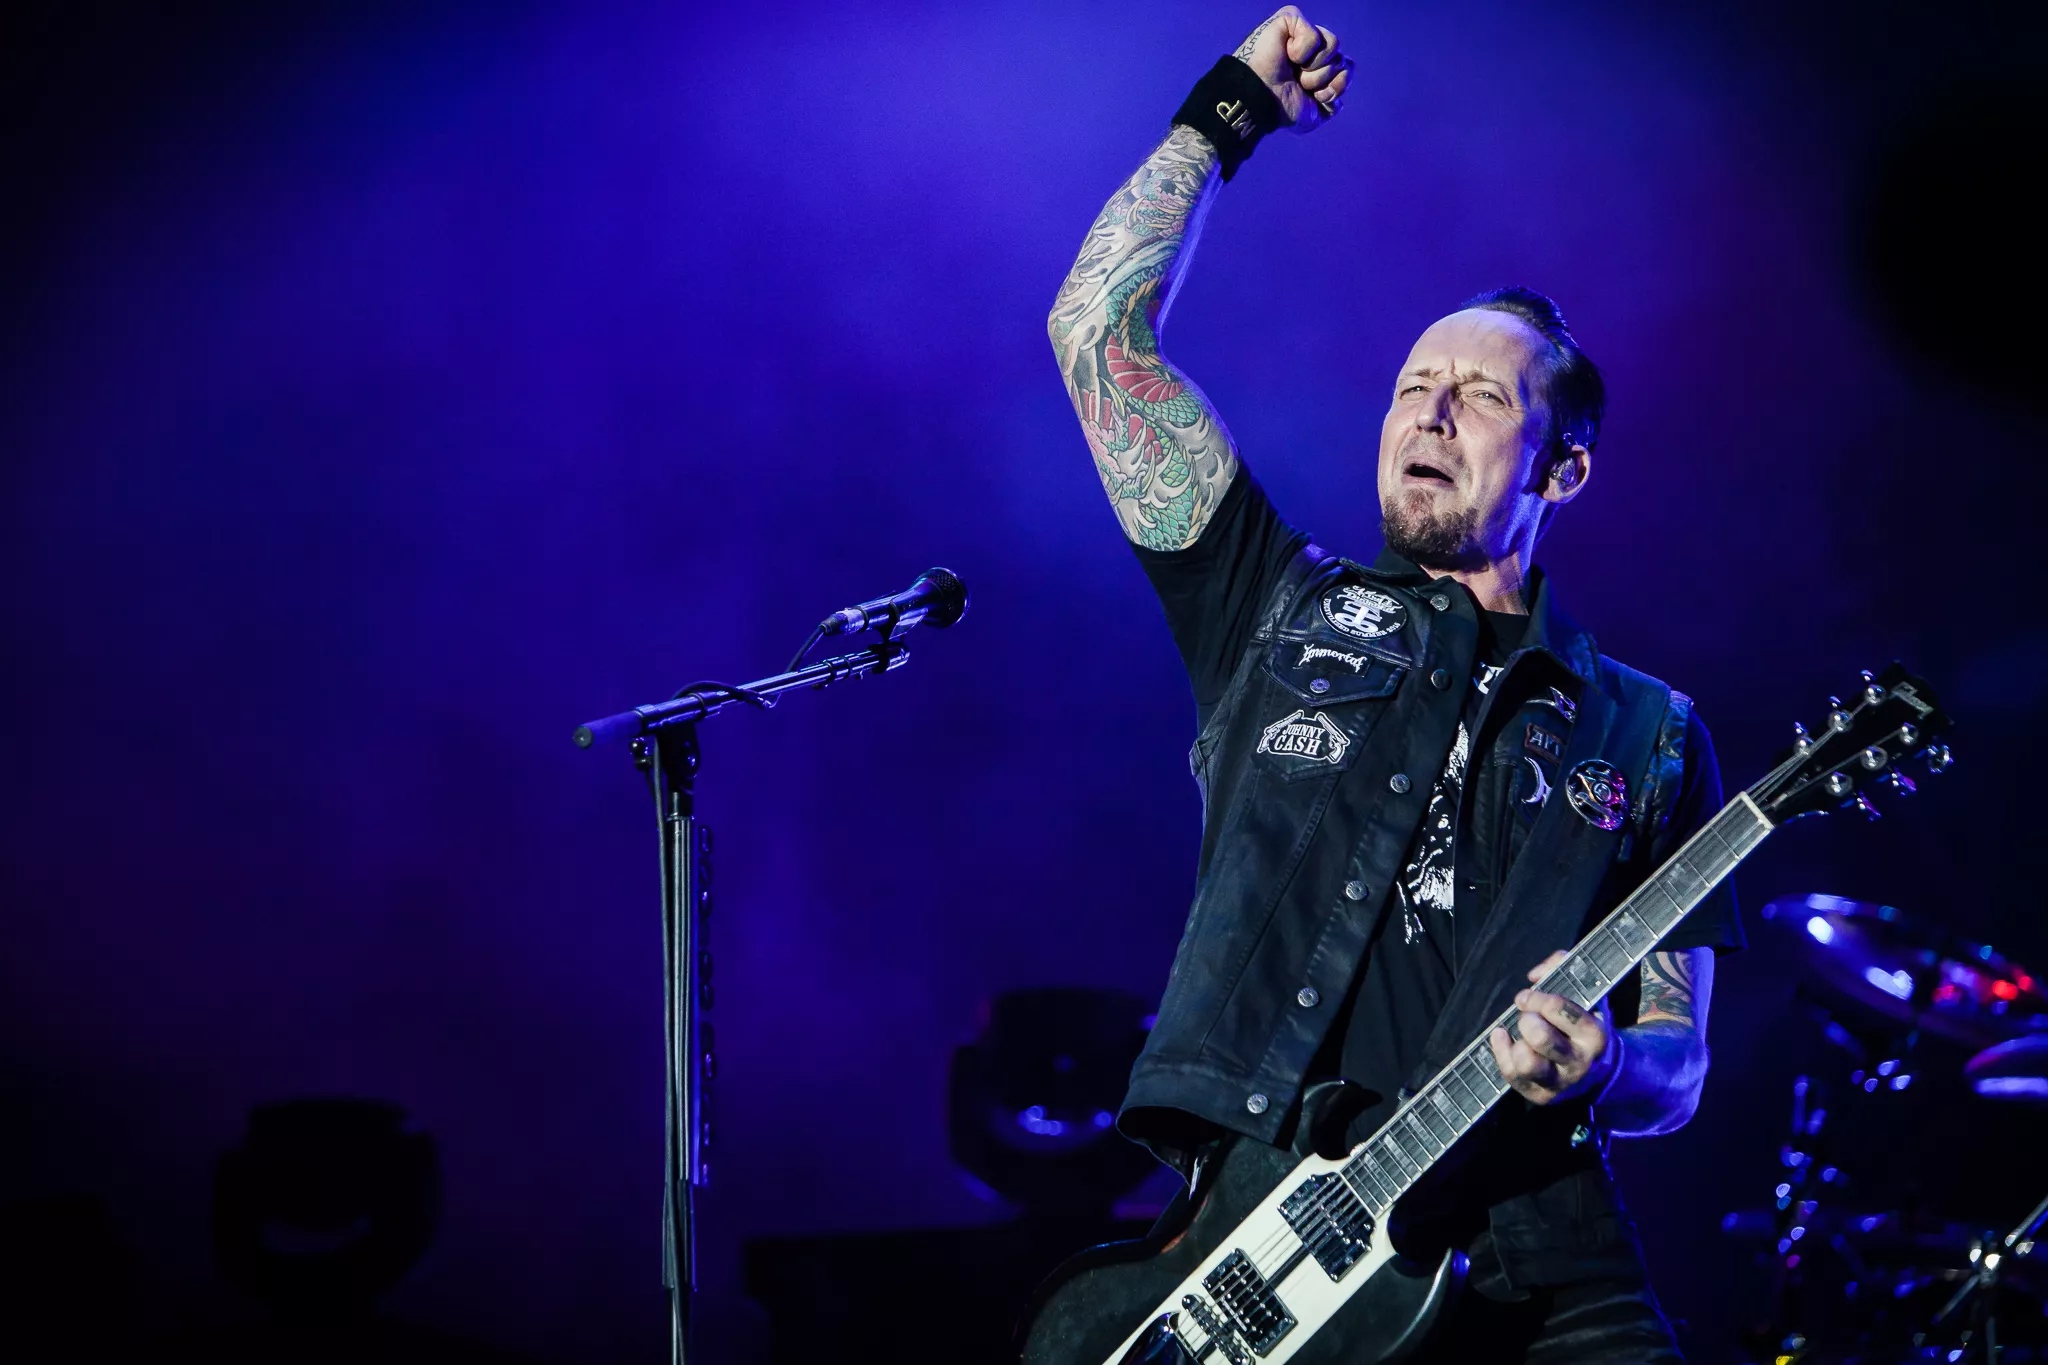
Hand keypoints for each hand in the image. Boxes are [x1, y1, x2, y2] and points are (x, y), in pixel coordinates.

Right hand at [1234, 6, 1353, 131]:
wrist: (1261, 101)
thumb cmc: (1280, 108)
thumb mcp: (1313, 115)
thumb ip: (1331, 103)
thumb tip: (1338, 91)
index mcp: (1317, 67)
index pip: (1347, 68)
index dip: (1336, 86)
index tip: (1314, 97)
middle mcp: (1312, 49)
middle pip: (1342, 60)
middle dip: (1322, 79)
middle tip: (1298, 84)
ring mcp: (1302, 32)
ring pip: (1333, 46)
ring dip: (1313, 68)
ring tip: (1292, 71)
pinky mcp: (1291, 20)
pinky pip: (1314, 35)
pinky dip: (1301, 51)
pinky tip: (1285, 55)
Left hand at [1488, 950, 1616, 1105]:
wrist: (1599, 1069)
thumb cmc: (1583, 1023)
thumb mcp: (1585, 992)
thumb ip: (1561, 968)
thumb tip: (1535, 975)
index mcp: (1594, 1034)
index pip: (1558, 1009)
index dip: (1536, 997)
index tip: (1528, 995)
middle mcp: (1580, 1062)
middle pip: (1540, 1037)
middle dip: (1527, 1020)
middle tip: (1526, 1015)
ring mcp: (1561, 1082)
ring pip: (1525, 1063)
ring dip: (1516, 1042)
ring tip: (1521, 1033)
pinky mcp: (1541, 1095)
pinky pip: (1511, 1075)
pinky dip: (1500, 1051)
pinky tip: (1504, 1038)